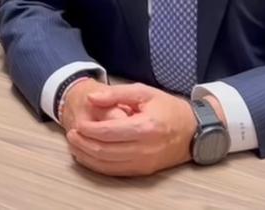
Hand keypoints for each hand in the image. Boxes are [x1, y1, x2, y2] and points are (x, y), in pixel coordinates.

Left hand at [64, 83, 196, 176]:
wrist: (193, 131)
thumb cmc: (168, 109)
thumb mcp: (144, 92)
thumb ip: (116, 93)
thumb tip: (92, 97)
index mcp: (145, 127)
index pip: (108, 132)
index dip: (89, 129)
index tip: (77, 123)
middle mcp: (144, 149)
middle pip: (104, 152)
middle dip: (83, 144)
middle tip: (71, 134)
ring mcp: (144, 163)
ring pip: (107, 165)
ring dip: (86, 156)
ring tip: (75, 145)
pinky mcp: (143, 171)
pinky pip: (115, 172)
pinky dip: (98, 166)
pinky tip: (88, 156)